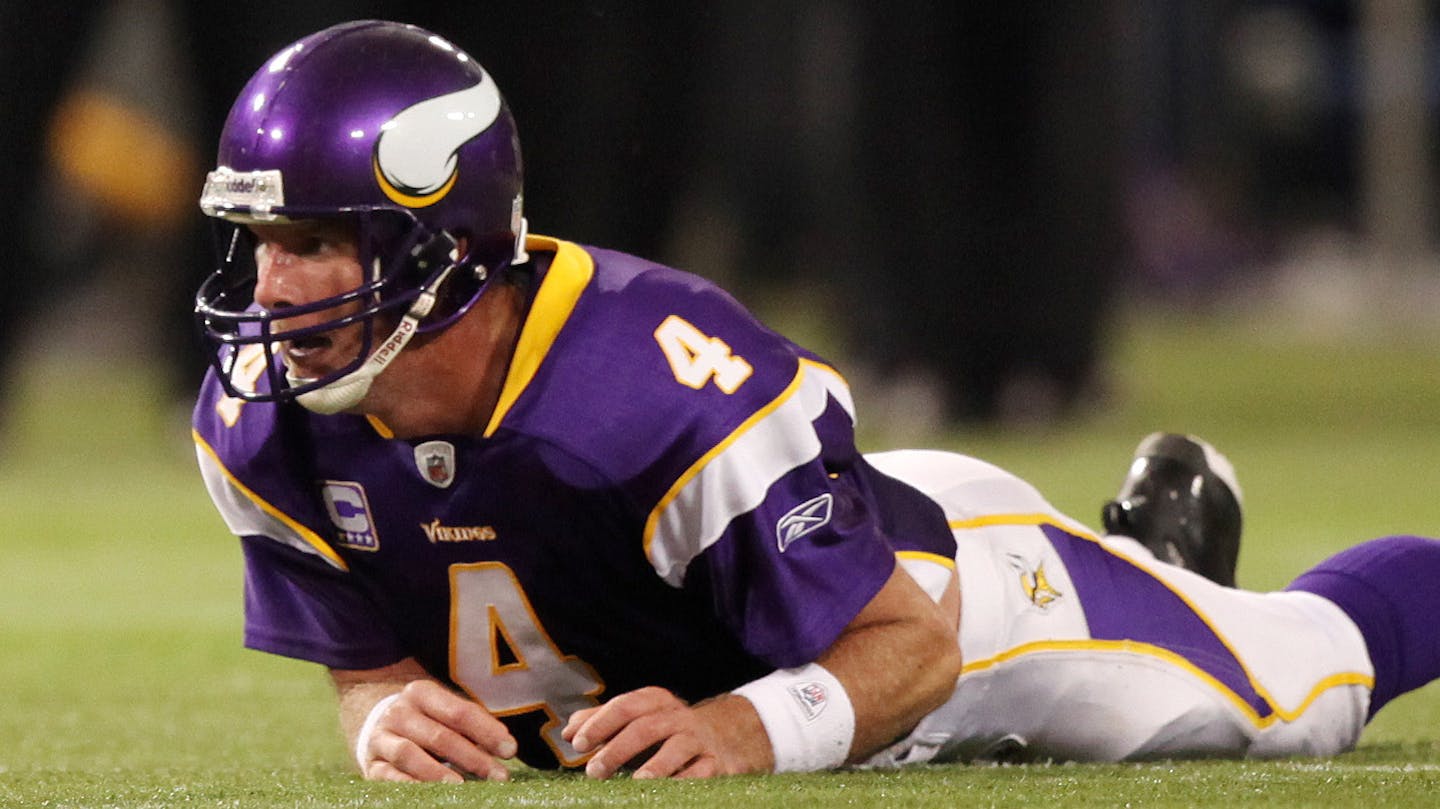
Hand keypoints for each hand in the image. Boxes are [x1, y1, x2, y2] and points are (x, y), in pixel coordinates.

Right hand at [357, 680, 517, 782]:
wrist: (373, 723)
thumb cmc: (424, 720)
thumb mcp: (445, 712)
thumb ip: (474, 726)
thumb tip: (506, 747)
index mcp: (421, 692)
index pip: (459, 712)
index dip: (486, 731)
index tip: (510, 750)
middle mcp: (399, 712)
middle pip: (438, 735)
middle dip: (472, 757)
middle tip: (498, 776)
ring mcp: (381, 738)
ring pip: (409, 754)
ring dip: (436, 772)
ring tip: (461, 787)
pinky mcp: (371, 764)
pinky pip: (387, 776)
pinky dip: (408, 785)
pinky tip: (430, 795)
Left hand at [562, 687, 758, 778]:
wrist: (730, 733)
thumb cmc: (668, 730)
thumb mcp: (639, 717)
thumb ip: (601, 722)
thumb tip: (567, 731)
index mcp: (656, 702)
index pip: (625, 706)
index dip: (600, 723)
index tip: (578, 743)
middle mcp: (678, 717)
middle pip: (645, 727)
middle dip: (617, 749)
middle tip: (593, 771)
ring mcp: (698, 740)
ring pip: (676, 749)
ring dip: (654, 766)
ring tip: (635, 782)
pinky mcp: (717, 763)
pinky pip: (700, 774)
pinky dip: (683, 783)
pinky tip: (665, 793)